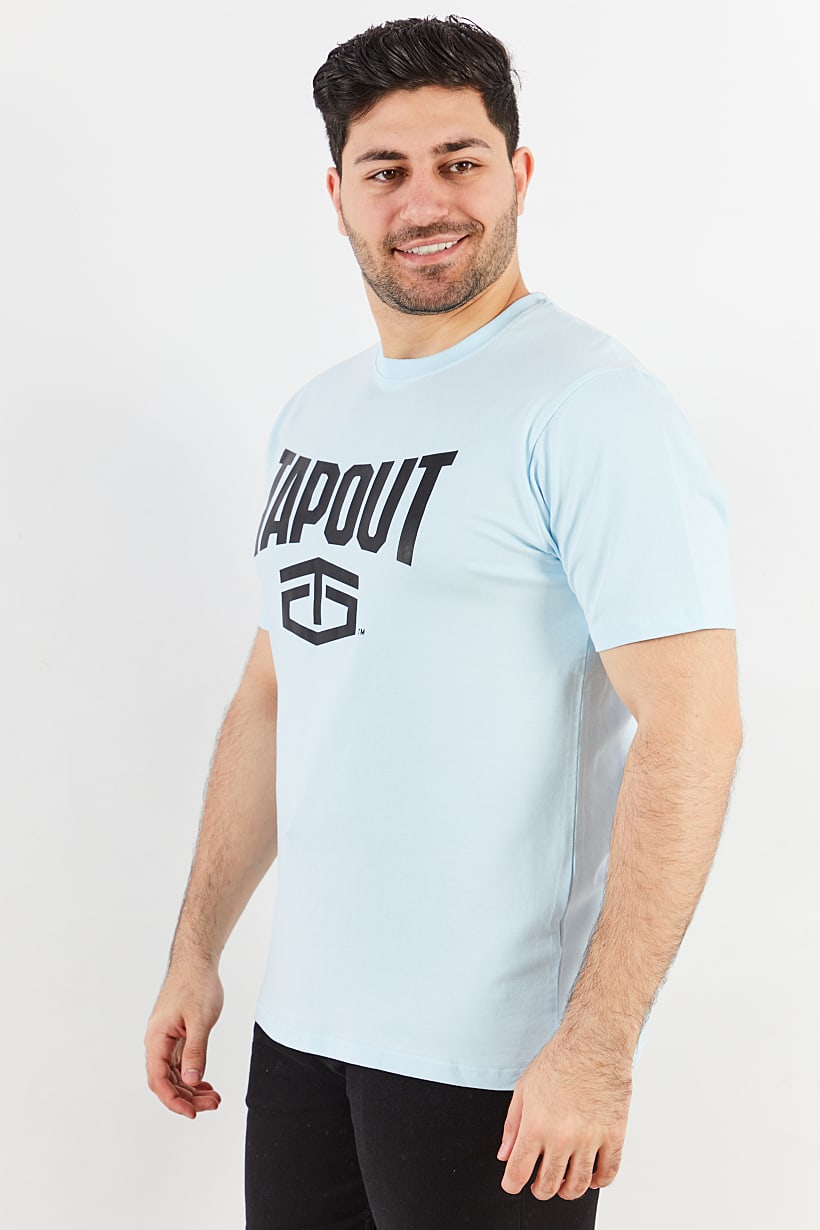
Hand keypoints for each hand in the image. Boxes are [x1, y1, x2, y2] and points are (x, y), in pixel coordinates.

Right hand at [144, 961, 224, 1118]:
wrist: (196, 962)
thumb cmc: (196, 984)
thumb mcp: (200, 1019)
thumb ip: (196, 1050)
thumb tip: (192, 1081)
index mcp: (157, 1039)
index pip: (159, 1080)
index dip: (174, 1100)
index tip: (192, 1113)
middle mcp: (157, 1042)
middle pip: (166, 1081)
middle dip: (187, 1098)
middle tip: (213, 1104)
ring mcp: (166, 1040)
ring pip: (174, 1075)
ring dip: (191, 1089)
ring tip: (214, 1098)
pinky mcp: (176, 1036)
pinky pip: (180, 1064)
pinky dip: (192, 1076)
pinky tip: (206, 1083)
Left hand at [497, 1032, 631, 1200]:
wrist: (594, 1042)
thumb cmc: (559, 1060)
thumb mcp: (524, 1089)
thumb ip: (512, 1125)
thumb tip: (504, 1155)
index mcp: (536, 1125)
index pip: (518, 1171)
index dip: (512, 1184)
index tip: (512, 1183)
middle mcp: (562, 1136)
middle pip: (548, 1185)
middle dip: (539, 1190)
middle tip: (538, 1184)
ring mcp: (590, 1138)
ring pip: (578, 1185)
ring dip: (567, 1190)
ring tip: (563, 1182)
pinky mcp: (614, 1135)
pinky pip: (608, 1173)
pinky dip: (598, 1181)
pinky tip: (591, 1175)